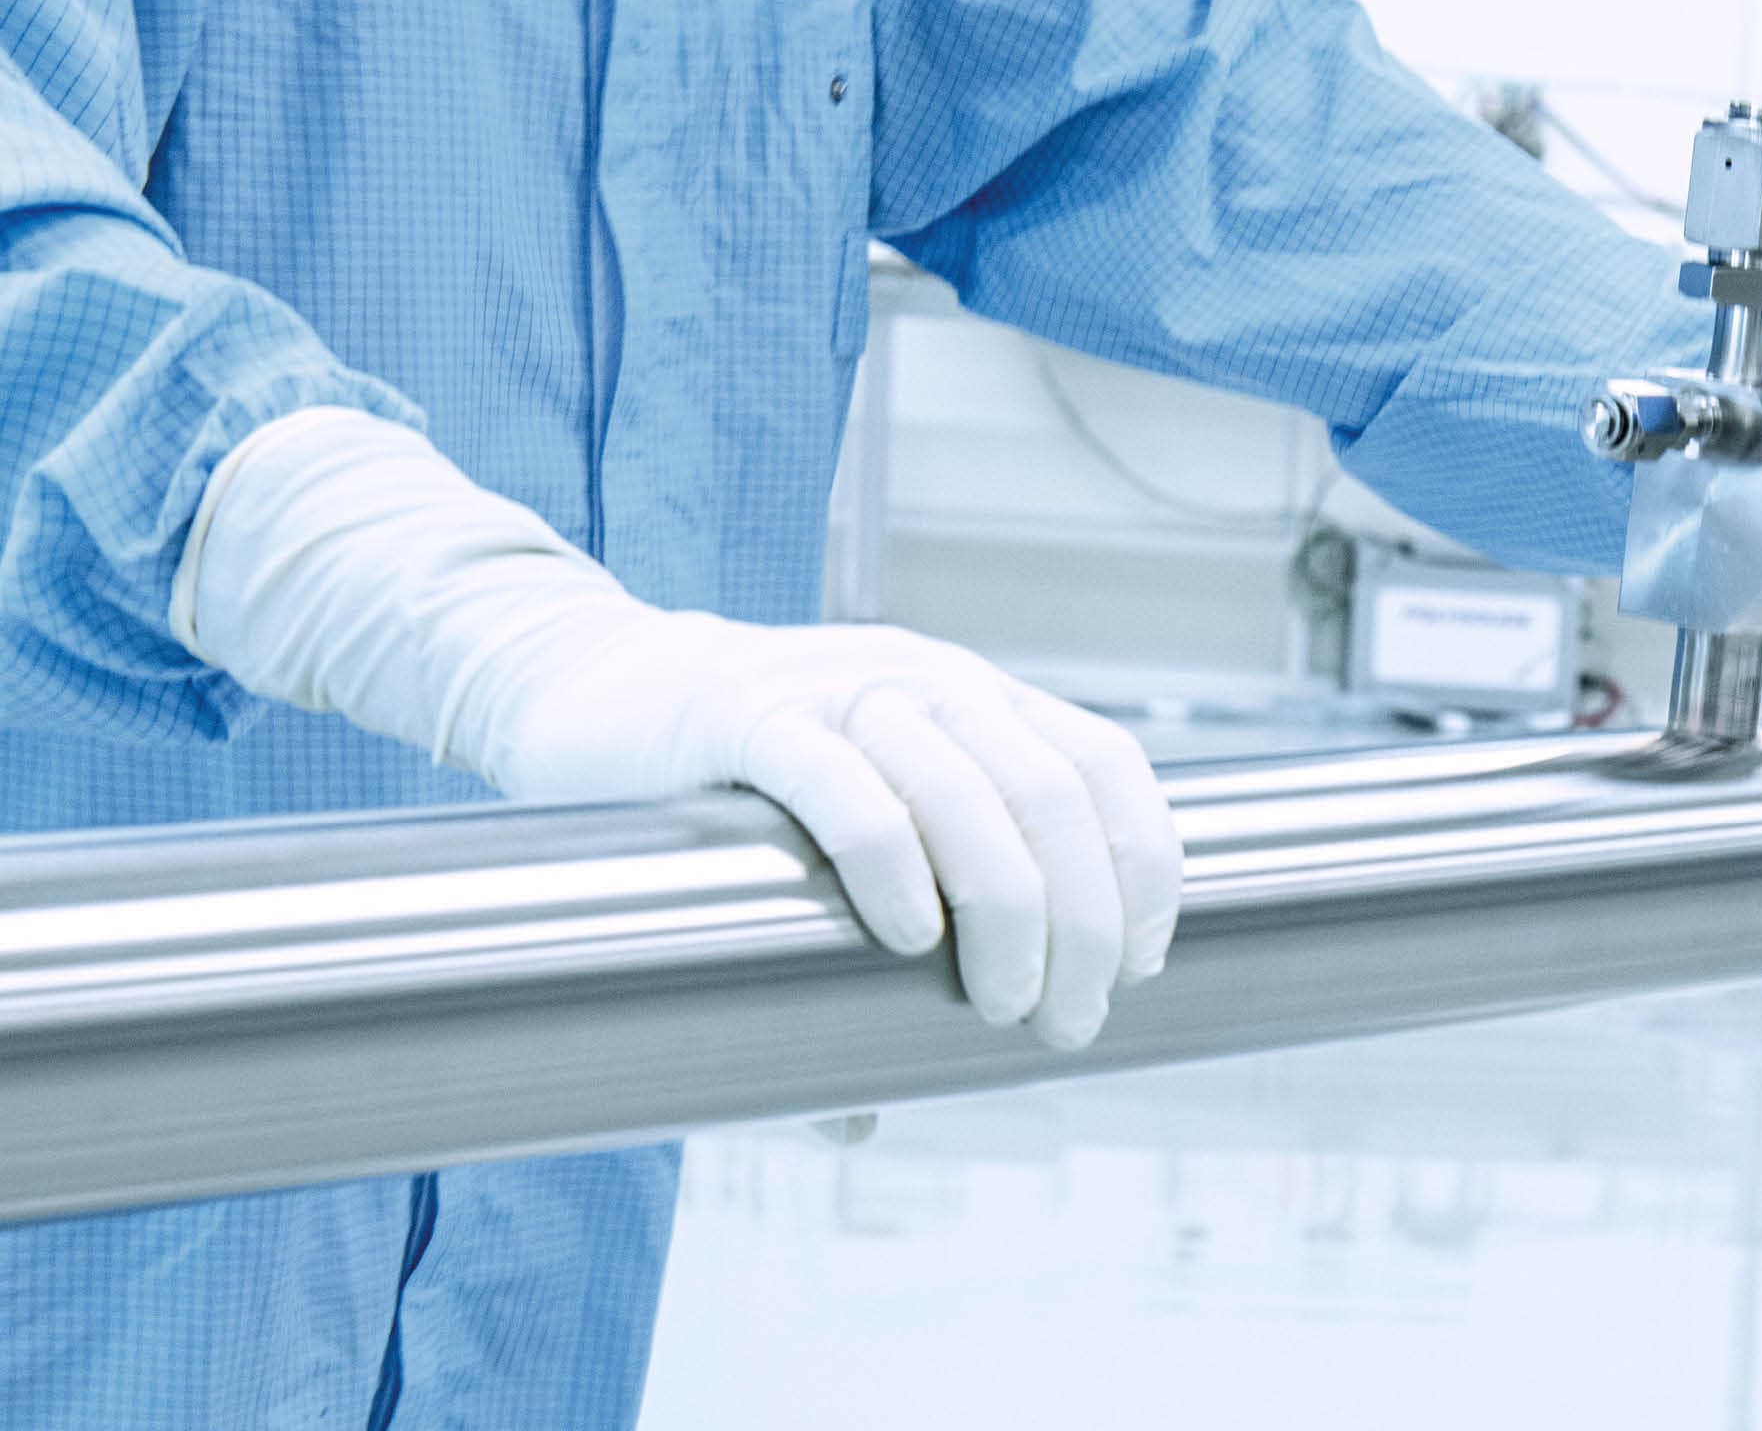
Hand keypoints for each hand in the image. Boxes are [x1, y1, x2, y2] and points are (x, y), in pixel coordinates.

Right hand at [483, 615, 1178, 1046]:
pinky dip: (892, 867)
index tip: (1144, 963)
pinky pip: (844, 788)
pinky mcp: (749, 718)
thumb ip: (867, 951)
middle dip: (1085, 918)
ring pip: (965, 793)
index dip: (1143, 862)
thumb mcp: (837, 828)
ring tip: (1006, 1005)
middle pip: (1049, 793)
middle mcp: (925, 681)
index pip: (1101, 763)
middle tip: (1071, 1018)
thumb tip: (862, 1115)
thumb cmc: (725, 788)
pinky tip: (905, 939)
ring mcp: (841, 691)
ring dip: (1009, 912)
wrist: (584, 686)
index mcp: (970, 698)